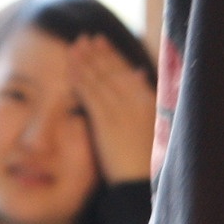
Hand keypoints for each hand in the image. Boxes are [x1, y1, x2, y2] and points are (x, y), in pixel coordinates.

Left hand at [69, 35, 156, 185]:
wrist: (141, 185)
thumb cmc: (148, 158)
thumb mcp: (153, 122)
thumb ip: (144, 95)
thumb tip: (139, 72)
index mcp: (149, 102)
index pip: (126, 72)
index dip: (112, 55)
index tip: (100, 42)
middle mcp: (136, 102)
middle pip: (112, 71)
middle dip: (97, 53)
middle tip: (84, 38)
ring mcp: (121, 112)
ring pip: (100, 80)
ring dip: (86, 61)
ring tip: (74, 47)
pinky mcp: (106, 123)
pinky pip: (90, 96)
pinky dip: (80, 80)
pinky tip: (71, 69)